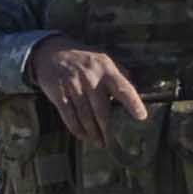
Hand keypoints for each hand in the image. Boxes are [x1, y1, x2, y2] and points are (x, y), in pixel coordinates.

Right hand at [28, 37, 151, 146]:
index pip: (123, 88)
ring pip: (85, 115)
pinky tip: (81, 135)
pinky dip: (75, 128)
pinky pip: (69, 115)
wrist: (51, 51)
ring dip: (92, 132)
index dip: (133, 103)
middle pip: (101, 110)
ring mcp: (73, 85)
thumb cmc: (84, 60)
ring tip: (98, 142)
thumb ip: (120, 75)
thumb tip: (136, 90)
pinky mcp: (58, 92)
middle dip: (106, 129)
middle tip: (109, 142)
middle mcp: (90, 77)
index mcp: (106, 69)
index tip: (141, 117)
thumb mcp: (104, 60)